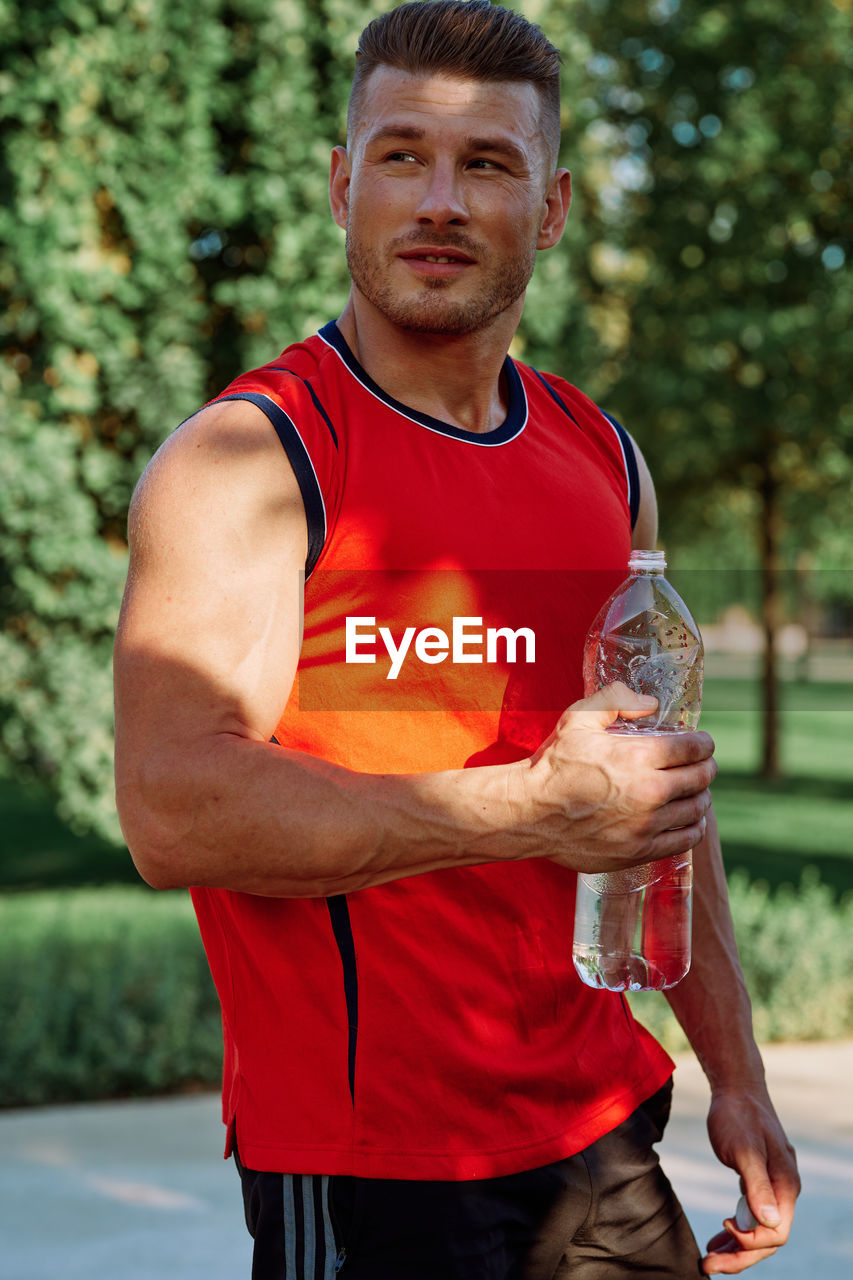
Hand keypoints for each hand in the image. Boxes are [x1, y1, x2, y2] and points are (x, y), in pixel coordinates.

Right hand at [516, 682, 716, 873]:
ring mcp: (646, 825)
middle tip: (703, 765)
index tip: (703, 743)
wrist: (529, 813)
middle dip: (706, 768)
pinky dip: (693, 828)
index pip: (693, 749)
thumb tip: (650, 703)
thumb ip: (616, 702)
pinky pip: (684, 840)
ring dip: (701, 797)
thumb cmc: (553, 764)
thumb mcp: (579, 720)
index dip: (704, 743)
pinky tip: (689, 821)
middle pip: (701, 778)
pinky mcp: (639, 850)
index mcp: (639, 757)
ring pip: (696, 810)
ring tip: (696, 792)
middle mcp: (649, 792)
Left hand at [701, 1085, 799, 1273]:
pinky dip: (736, 1231)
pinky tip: (719, 1237)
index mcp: (785, 1186)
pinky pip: (751, 1216)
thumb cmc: (738, 1115)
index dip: (750, 1242)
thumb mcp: (744, 1149)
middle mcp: (783, 1190)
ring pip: (759, 1230)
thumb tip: (768, 1222)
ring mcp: (773, 1186)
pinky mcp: (759, 1181)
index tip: (722, 1229)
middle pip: (768, 1239)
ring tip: (710, 1260)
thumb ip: (756, 1184)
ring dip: (736, 1249)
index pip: (775, 1233)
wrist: (736, 1088)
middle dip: (740, 1257)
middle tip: (708, 1267)